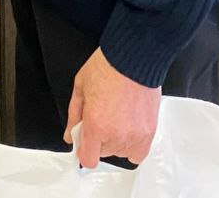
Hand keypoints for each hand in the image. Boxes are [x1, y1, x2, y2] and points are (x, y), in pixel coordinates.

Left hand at [64, 47, 160, 168]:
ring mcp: (134, 135)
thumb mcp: (80, 87)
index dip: (83, 150)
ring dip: (115, 140)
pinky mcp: (149, 132)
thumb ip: (74, 116)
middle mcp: (116, 135)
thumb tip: (70, 135)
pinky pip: (138, 153)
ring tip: (115, 117)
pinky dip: (132, 146)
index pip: (88, 159)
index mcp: (96, 125)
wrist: (134, 58)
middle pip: (103, 153)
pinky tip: (127, 130)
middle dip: (98, 138)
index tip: (83, 141)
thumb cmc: (108, 67)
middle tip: (100, 117)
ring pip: (119, 152)